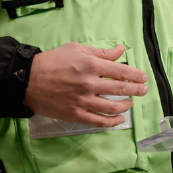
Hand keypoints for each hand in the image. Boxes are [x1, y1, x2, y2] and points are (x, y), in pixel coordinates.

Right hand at [24, 42, 147, 127]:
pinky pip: (99, 121)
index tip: (143, 77)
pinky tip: (119, 120)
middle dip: (136, 90)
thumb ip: (101, 52)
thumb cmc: (53, 61)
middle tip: (143, 90)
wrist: (29, 80)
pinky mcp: (76, 115)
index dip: (136, 75)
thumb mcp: (77, 49)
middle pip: (121, 90)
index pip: (122, 71)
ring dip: (126, 106)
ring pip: (113, 108)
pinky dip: (112, 122)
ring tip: (130, 103)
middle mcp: (90, 84)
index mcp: (91, 65)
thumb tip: (121, 50)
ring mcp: (83, 101)